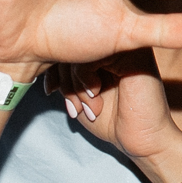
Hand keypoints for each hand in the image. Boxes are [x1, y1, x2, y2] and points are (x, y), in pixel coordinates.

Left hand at [50, 49, 181, 173]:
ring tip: (86, 107)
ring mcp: (126, 45)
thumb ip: (63, 77)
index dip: (54, 68)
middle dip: (64, 79)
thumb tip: (38, 59)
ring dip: (75, 83)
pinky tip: (95, 96)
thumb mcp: (78, 96)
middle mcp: (116, 42)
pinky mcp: (133, 54)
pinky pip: (93, 55)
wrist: (143, 140)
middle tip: (72, 106)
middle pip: (73, 45)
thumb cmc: (113, 121)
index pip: (69, 46)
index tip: (50, 91)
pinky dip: (85, 79)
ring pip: (80, 50)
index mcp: (106, 49)